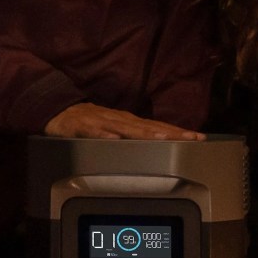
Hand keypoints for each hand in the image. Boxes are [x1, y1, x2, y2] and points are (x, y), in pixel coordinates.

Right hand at [43, 102, 203, 139]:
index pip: (159, 127)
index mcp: (129, 122)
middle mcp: (120, 120)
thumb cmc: (91, 122)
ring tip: (161, 138)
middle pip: (149, 127)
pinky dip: (104, 136)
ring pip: (125, 128)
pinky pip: (93, 133)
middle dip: (171, 133)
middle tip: (191, 138)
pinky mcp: (81, 127)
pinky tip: (114, 140)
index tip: (199, 137)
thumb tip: (158, 145)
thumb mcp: (116, 130)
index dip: (179, 132)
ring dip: (144, 133)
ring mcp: (101, 122)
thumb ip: (134, 138)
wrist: (58, 111)